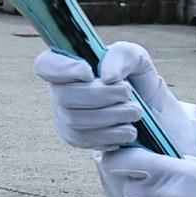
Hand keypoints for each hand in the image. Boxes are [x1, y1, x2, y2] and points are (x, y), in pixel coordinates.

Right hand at [31, 42, 195, 157]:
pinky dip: (111, 135)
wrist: (150, 113)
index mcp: (69, 64)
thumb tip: (106, 77)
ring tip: (134, 111)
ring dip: (112, 116)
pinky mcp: (75, 138)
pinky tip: (126, 128)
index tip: (88, 72)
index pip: (45, 65)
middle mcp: (59, 90)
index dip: (63, 69)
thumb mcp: (135, 58)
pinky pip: (85, 140)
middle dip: (101, 95)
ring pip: (75, 120)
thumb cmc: (137, 79)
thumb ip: (121, 56)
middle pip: (63, 95)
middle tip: (127, 93)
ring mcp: (64, 116)